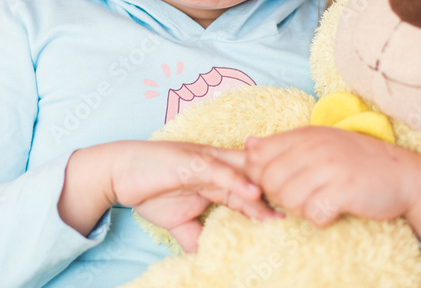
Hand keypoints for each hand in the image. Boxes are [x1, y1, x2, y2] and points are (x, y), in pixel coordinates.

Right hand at [110, 140, 280, 251]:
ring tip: (285, 210)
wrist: (118, 171)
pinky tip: (255, 193)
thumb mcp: (178, 222)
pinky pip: (220, 170)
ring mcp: (206, 161)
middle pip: (255, 179)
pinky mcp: (192, 161)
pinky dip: (238, 181)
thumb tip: (212, 259)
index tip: (292, 222)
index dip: (271, 204)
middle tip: (301, 213)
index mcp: (218, 178)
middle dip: (276, 196)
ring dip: (265, 191)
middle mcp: (217, 165)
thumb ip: (198, 237)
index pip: (251, 190)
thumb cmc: (148, 189)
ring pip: (243, 174)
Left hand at [243, 126, 420, 225]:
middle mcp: (315, 147)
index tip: (279, 185)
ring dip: (300, 210)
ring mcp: (330, 168)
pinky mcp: (344, 191)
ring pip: (288, 199)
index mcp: (305, 134)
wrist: (406, 175)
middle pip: (269, 180)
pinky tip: (332, 212)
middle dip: (279, 196)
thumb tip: (248, 145)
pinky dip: (319, 219)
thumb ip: (284, 145)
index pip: (259, 155)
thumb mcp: (320, 144)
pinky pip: (313, 214)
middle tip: (302, 199)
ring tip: (318, 204)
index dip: (260, 177)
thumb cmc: (358, 161)